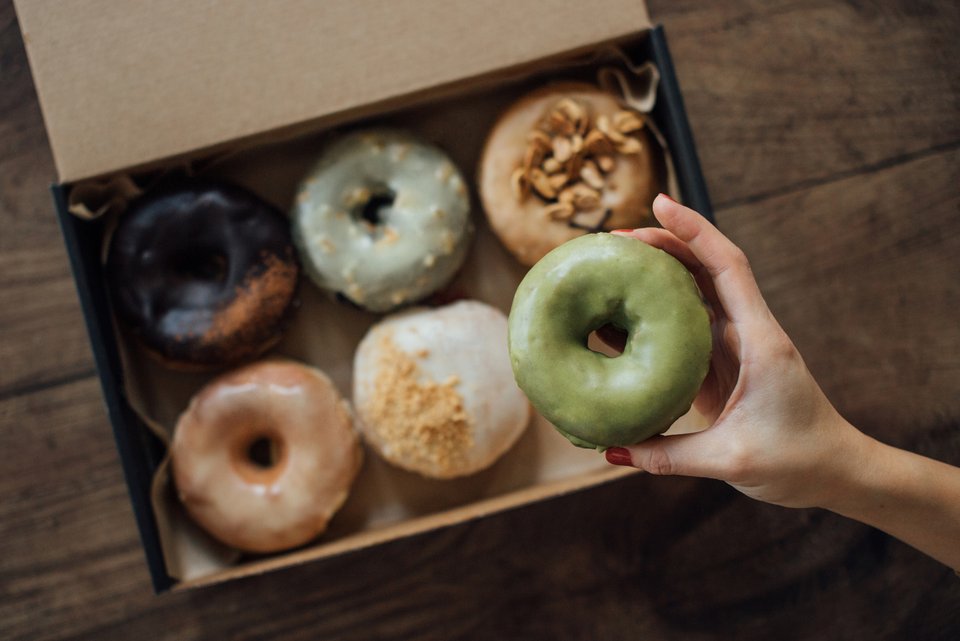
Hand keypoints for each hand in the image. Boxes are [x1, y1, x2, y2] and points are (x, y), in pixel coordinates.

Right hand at [605, 194, 866, 508]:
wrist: (836, 472)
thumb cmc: (798, 461)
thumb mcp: (731, 460)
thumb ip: (668, 455)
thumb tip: (611, 448)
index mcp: (760, 341)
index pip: (727, 267)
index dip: (694, 230)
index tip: (659, 202)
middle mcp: (748, 333)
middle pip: (704, 270)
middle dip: (663, 245)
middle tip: (613, 239)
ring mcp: (735, 347)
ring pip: (692, 295)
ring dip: (655, 277)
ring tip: (609, 268)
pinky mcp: (723, 365)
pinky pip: (683, 331)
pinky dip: (653, 318)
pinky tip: (618, 320)